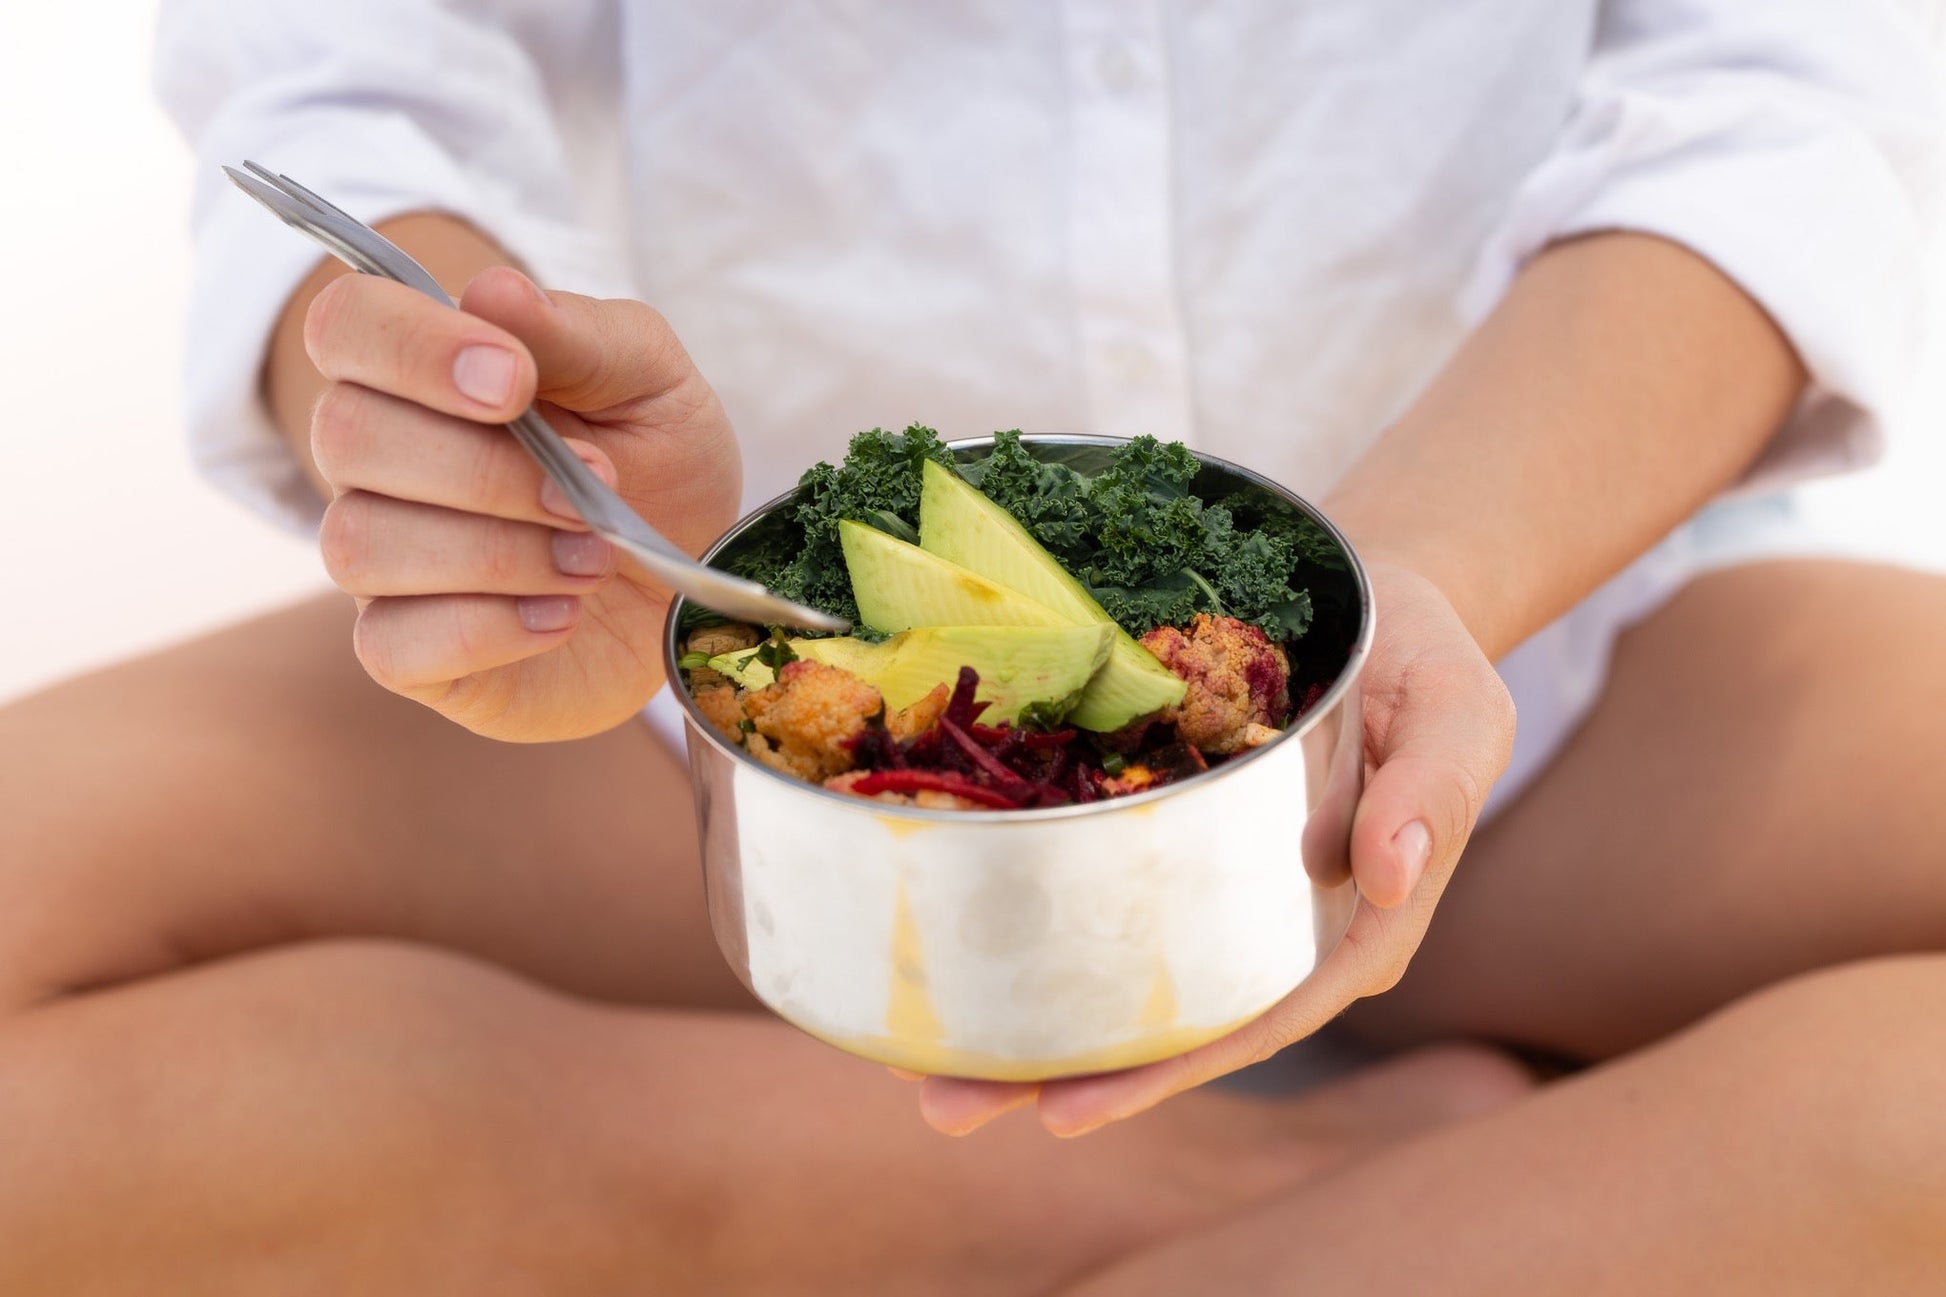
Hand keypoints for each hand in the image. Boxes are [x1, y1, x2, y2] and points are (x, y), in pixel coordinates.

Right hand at [304, 266, 741, 740]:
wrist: (691, 588)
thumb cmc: (658, 470)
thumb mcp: (653, 384)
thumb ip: (581, 335)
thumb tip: (495, 292)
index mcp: (421, 371)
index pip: (347, 325)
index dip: (413, 348)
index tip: (515, 383)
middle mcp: (377, 461)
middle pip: (348, 437)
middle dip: (486, 469)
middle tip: (591, 486)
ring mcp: (382, 561)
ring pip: (362, 544)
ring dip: (497, 553)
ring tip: (593, 561)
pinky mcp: (405, 652)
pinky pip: (390, 644)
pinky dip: (487, 630)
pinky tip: (559, 616)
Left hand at [915, 562, 1515, 1135]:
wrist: (1383, 604)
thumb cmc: (1431, 662)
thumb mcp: (1457, 712)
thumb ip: (1433, 792)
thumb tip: (1389, 876)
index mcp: (1357, 929)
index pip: (1256, 1020)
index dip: (1165, 1071)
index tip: (1067, 1107)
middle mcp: (1283, 934)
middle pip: (1175, 1026)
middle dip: (1063, 1074)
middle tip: (947, 1108)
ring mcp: (1228, 898)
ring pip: (1132, 983)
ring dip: (1031, 1029)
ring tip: (921, 1068)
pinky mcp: (1186, 851)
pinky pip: (1111, 906)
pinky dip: (1039, 938)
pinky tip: (958, 960)